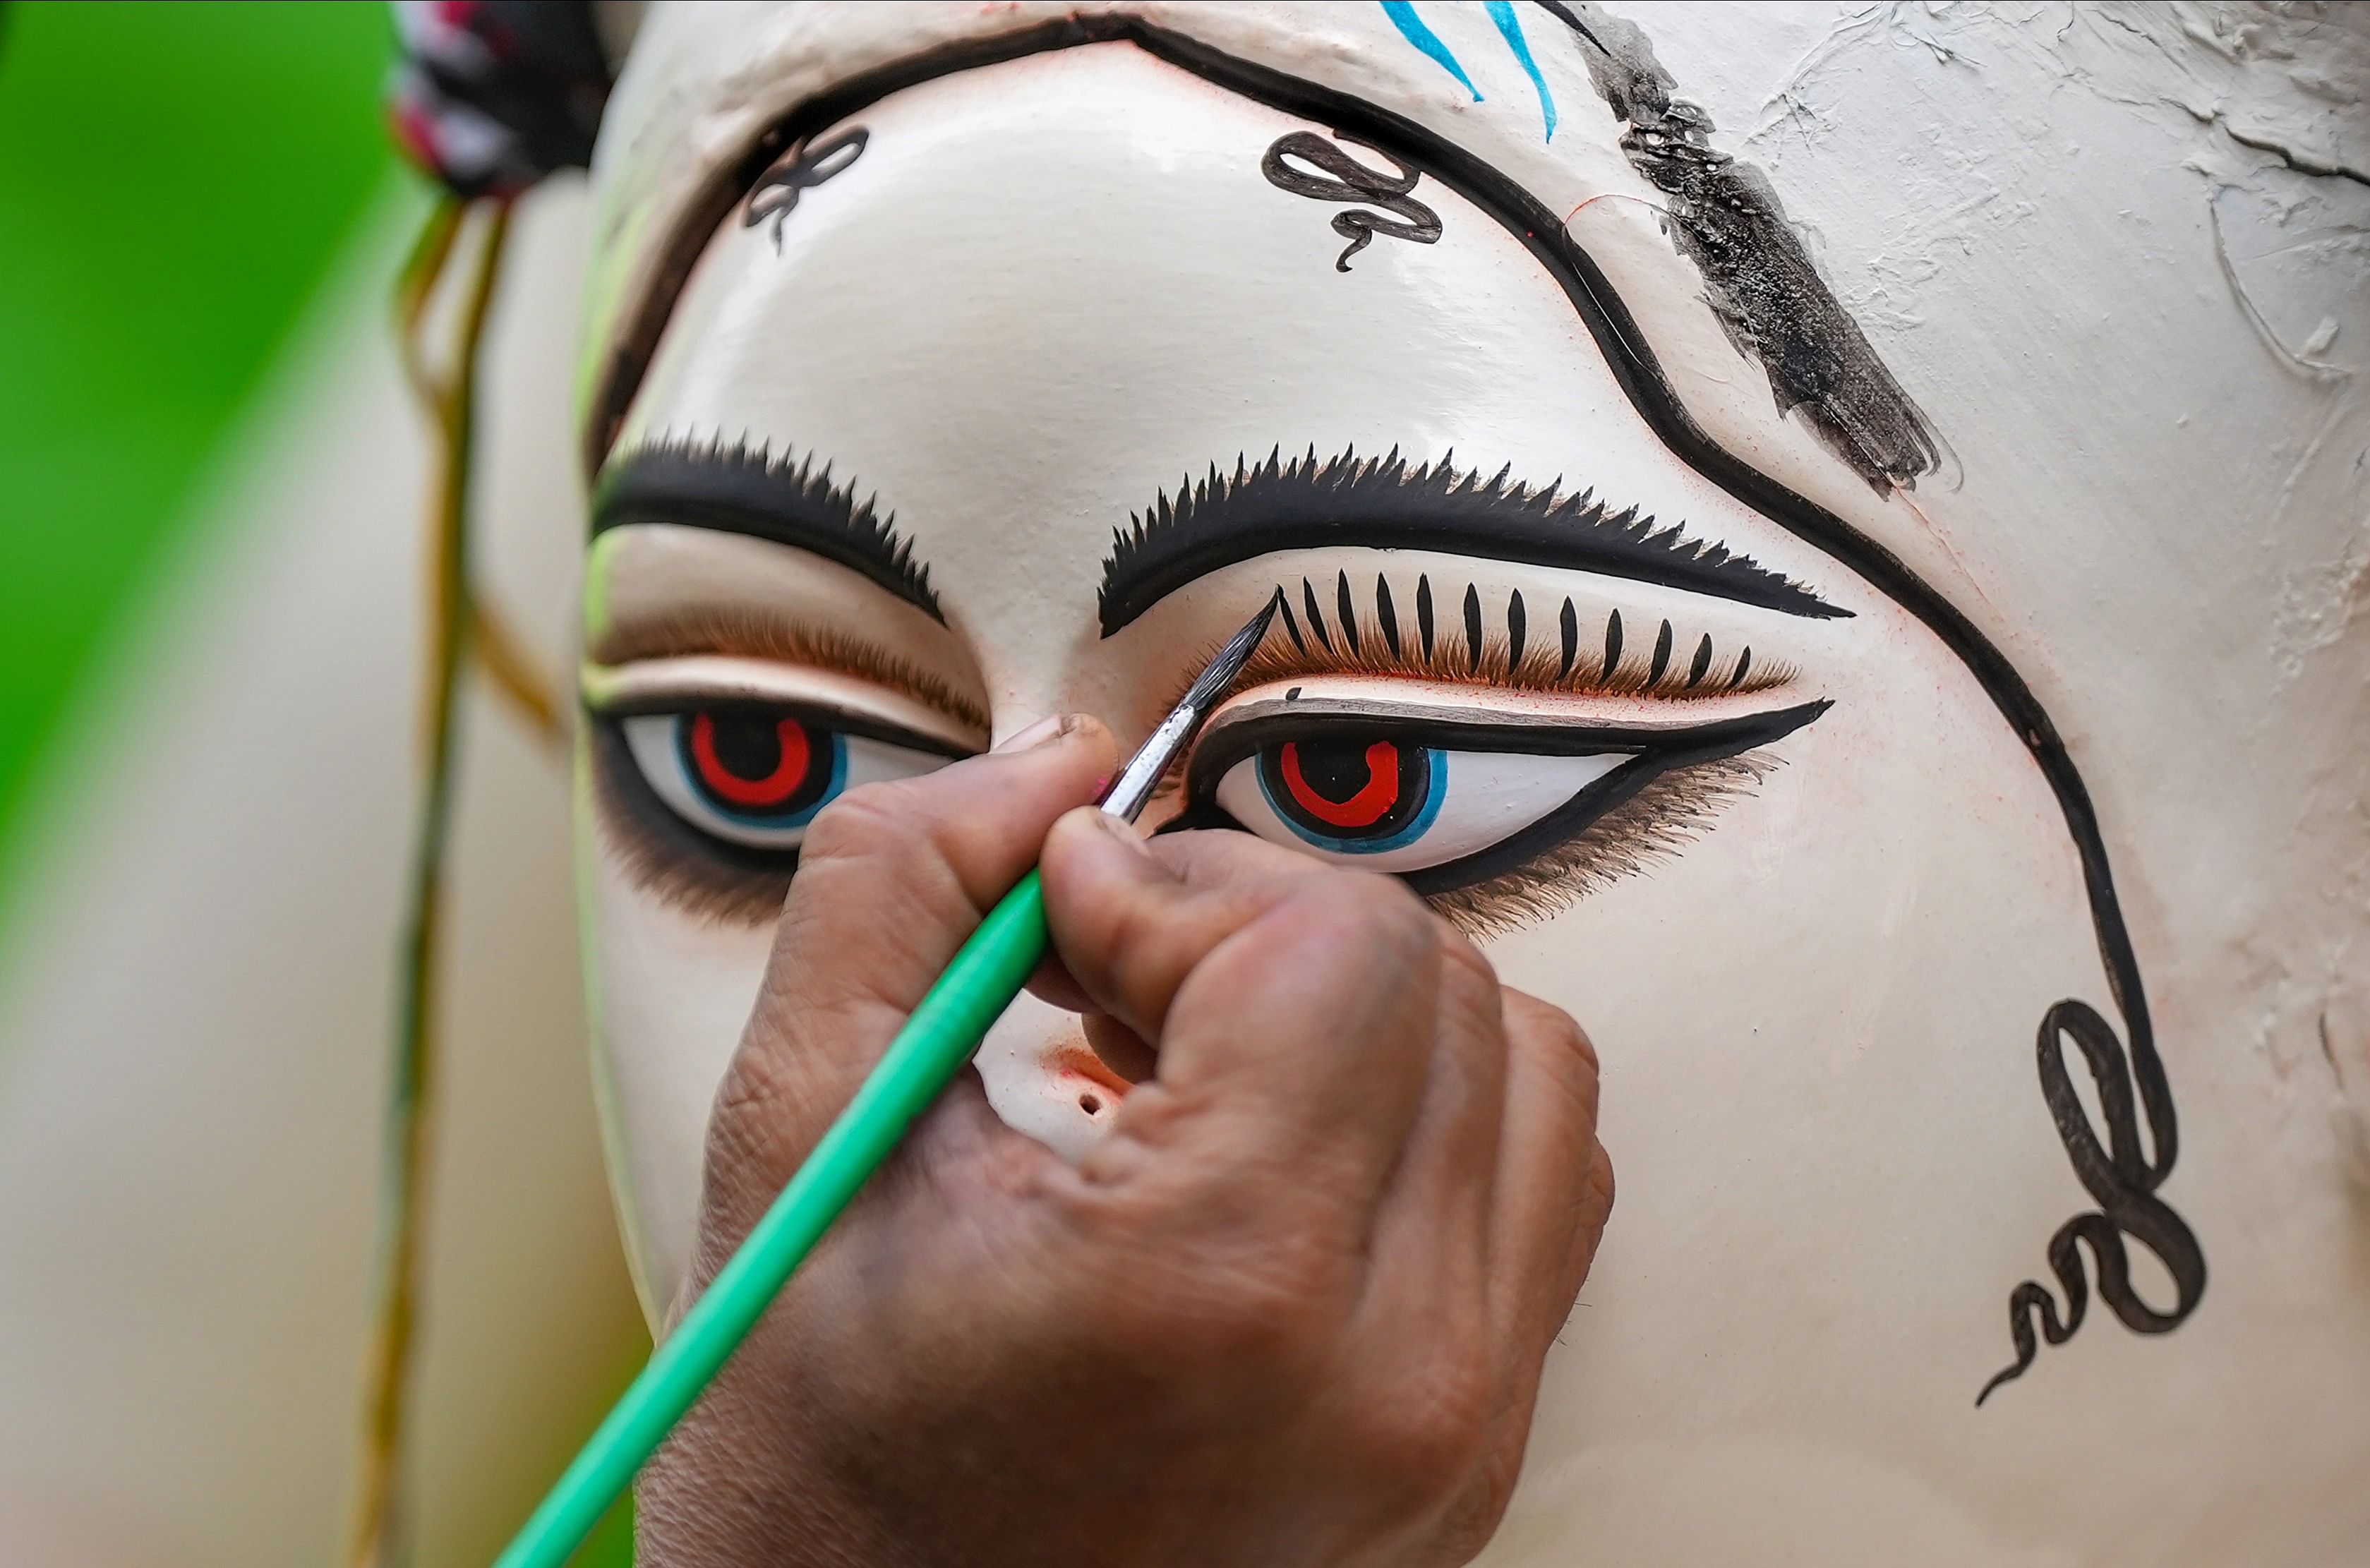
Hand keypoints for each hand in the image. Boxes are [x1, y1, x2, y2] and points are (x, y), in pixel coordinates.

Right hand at [637, 714, 1612, 1567]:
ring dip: (1356, 1011)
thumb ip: (905, 882)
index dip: (1179, 878)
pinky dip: (1417, 1121)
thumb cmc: (816, 1458)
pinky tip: (1258, 1156)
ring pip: (1522, 1065)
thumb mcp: (793, 1135)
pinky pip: (1536, 1190)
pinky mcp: (1479, 1453)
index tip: (1055, 922)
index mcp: (1226, 1284)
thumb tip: (1065, 762)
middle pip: (1432, 978)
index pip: (1334, 940)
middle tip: (1098, 984)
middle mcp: (1396, 1368)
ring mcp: (1460, 1425)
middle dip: (1255, 928)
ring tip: (1185, 1067)